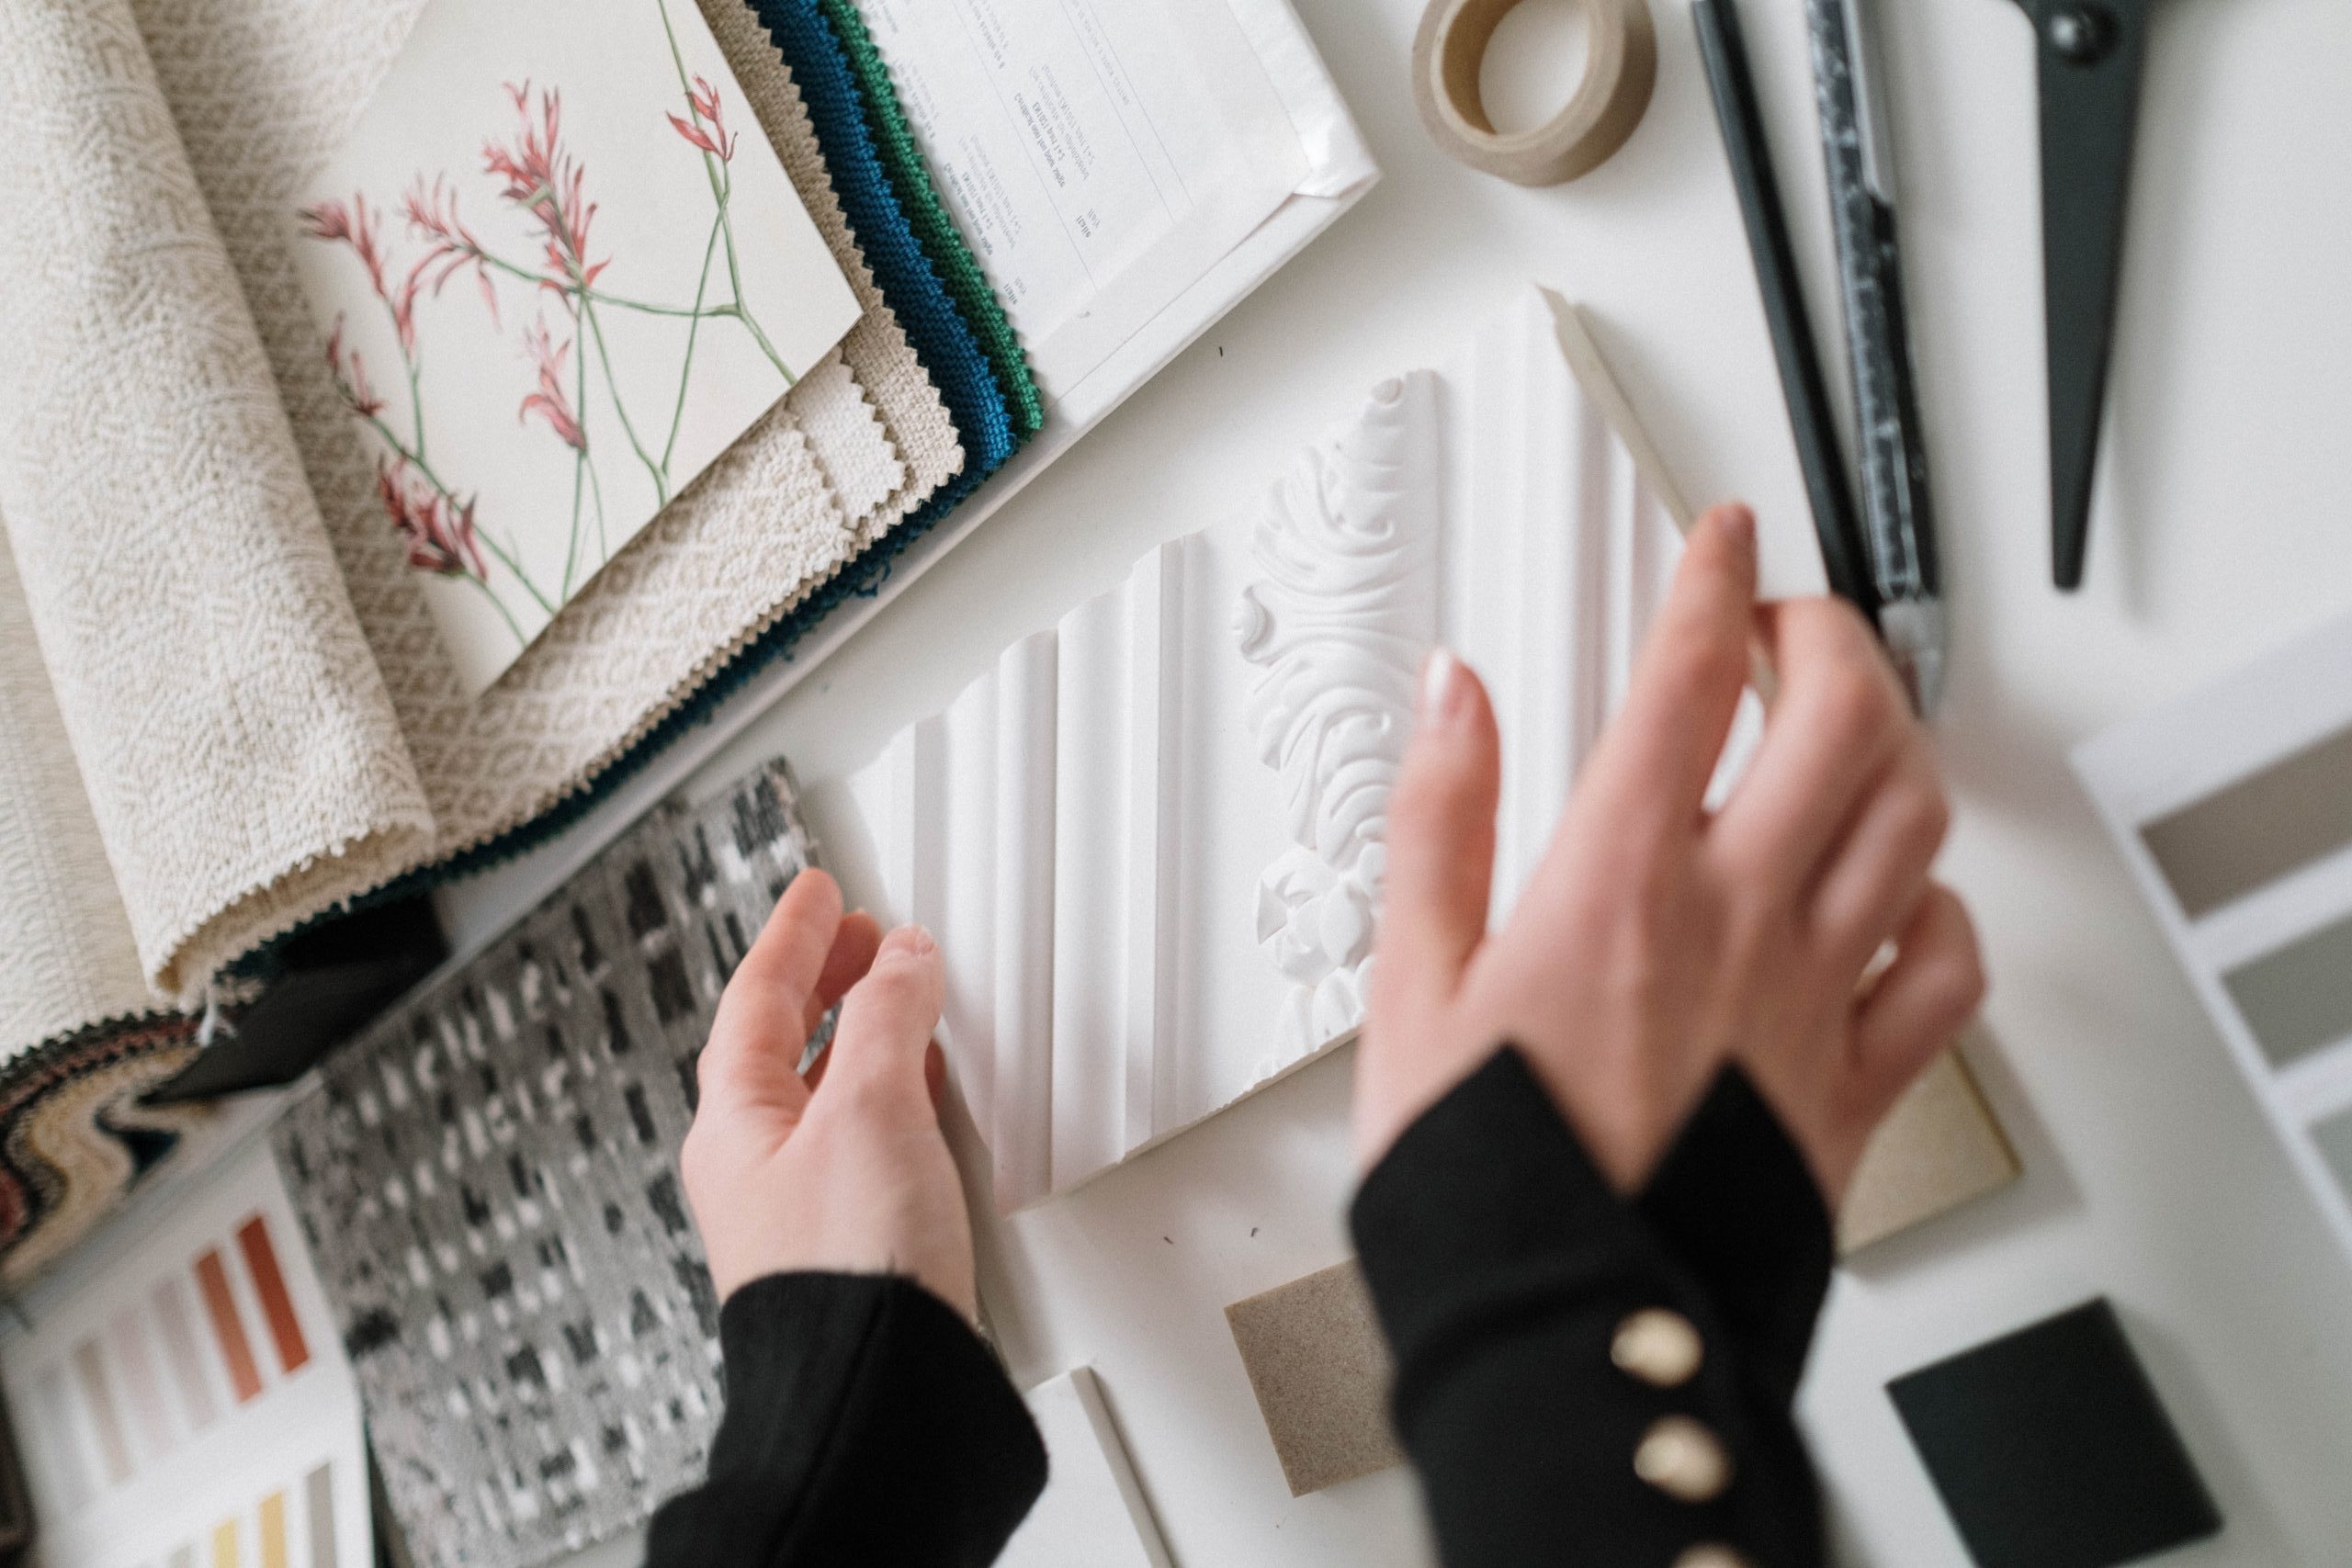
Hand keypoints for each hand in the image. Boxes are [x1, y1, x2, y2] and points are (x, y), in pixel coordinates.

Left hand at [679, 869, 977, 1318]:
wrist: (872, 1394)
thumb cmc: (848, 1271)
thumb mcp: (869, 1110)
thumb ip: (886, 1022)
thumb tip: (900, 961)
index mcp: (733, 1122)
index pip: (756, 997)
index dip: (794, 934)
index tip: (818, 890)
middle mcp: (755, 1165)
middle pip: (780, 1041)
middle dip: (825, 979)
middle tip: (861, 934)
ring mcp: (799, 1206)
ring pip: (822, 1087)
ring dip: (861, 1031)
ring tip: (899, 994)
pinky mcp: (850, 1242)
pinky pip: (859, 1134)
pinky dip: (889, 1089)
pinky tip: (922, 1091)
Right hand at [1358, 504, 1985, 1203]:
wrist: (1564, 1322)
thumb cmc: (1484, 1176)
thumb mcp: (1409, 982)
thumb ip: (1439, 820)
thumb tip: (1455, 700)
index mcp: (1618, 884)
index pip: (1689, 678)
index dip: (1714, 578)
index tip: (1720, 537)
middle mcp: (1735, 923)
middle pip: (1842, 720)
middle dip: (1829, 634)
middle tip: (1790, 621)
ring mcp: (1810, 1001)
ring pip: (1914, 822)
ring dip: (1896, 742)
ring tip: (1855, 722)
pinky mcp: (1851, 1086)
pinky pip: (1946, 973)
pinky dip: (1942, 910)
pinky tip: (1905, 897)